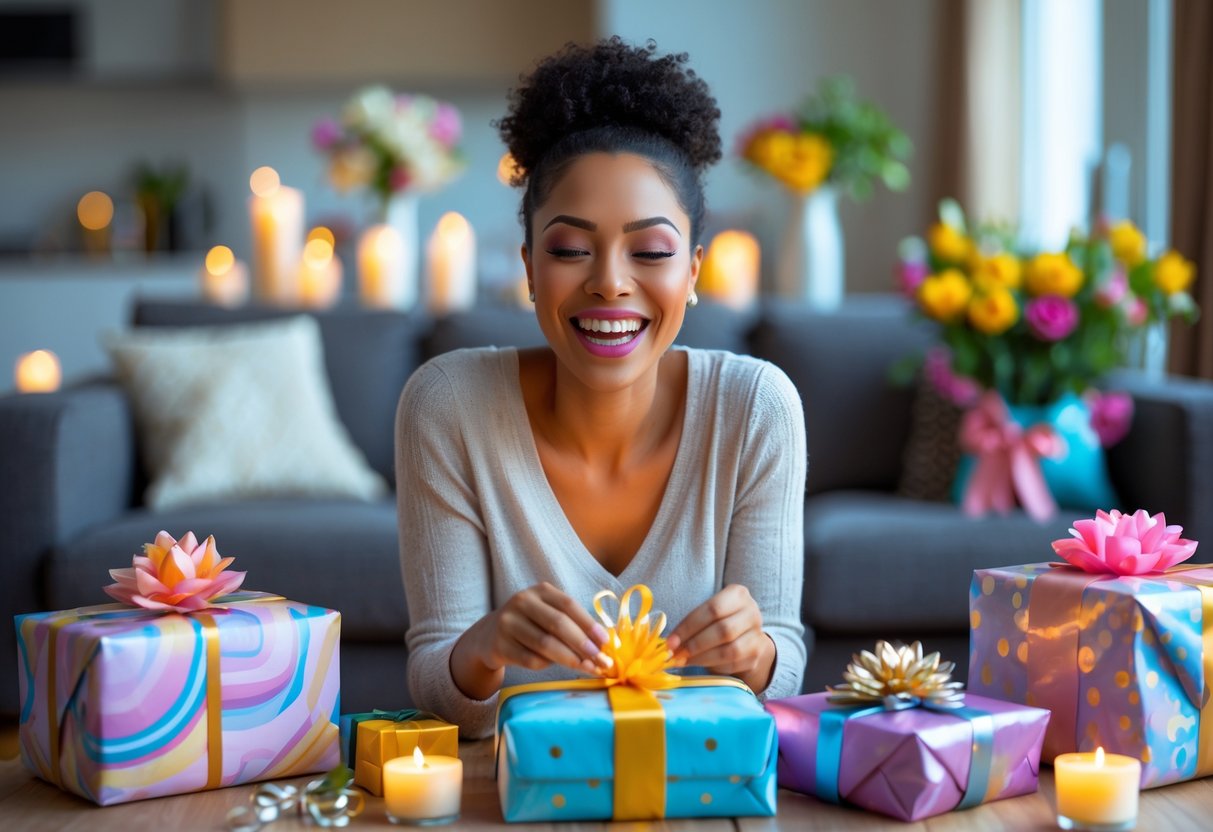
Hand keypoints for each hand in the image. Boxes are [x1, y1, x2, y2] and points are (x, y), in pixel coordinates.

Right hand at [472, 582, 608, 675]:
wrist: (488, 636)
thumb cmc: (530, 625)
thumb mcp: (548, 614)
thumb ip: (572, 624)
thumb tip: (604, 644)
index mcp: (540, 591)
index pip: (568, 605)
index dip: (589, 624)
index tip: (605, 642)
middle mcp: (522, 602)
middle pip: (558, 624)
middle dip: (582, 644)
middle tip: (601, 660)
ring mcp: (508, 623)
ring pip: (545, 645)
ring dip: (570, 659)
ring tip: (587, 668)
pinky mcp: (499, 645)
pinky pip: (531, 660)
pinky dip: (547, 666)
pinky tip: (555, 666)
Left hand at [666, 584, 775, 691]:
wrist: (747, 635)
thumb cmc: (720, 620)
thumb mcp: (709, 613)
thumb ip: (693, 622)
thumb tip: (671, 642)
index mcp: (738, 594)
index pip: (712, 609)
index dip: (689, 626)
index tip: (671, 640)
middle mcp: (752, 612)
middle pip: (722, 630)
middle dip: (694, 644)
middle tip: (676, 653)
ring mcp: (757, 635)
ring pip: (729, 651)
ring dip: (702, 658)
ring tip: (684, 660)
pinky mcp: (756, 655)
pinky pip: (732, 664)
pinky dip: (712, 666)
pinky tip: (698, 664)